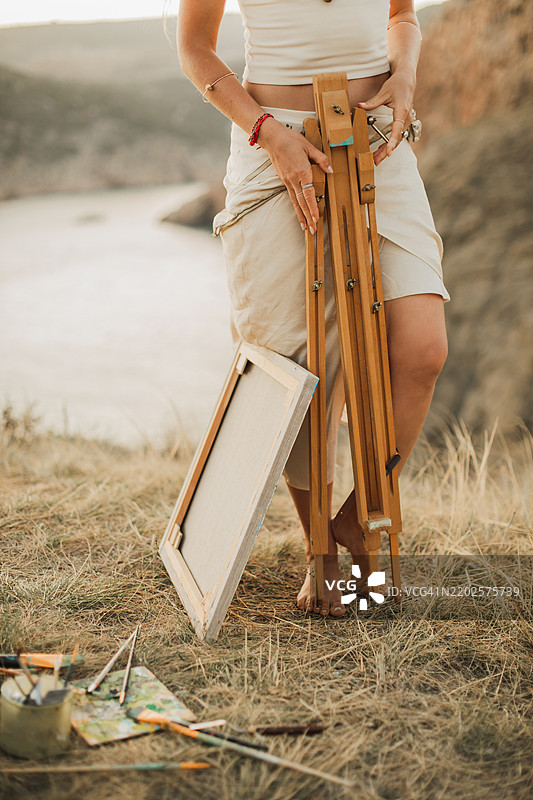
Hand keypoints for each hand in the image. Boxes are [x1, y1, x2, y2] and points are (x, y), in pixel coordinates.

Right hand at [257, 118, 331, 232]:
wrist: (273, 138)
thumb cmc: (291, 140)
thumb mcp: (309, 147)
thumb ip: (321, 160)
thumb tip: (330, 170)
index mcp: (302, 172)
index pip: (308, 194)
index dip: (313, 208)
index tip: (316, 218)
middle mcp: (294, 180)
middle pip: (302, 203)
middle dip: (308, 217)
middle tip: (313, 230)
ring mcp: (288, 181)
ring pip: (295, 202)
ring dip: (301, 216)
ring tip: (306, 227)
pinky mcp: (284, 180)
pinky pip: (291, 197)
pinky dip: (296, 207)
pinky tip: (299, 214)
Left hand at [358, 70, 414, 165]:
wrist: (407, 80)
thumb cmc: (397, 84)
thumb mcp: (384, 92)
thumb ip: (372, 101)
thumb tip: (360, 106)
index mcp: (402, 111)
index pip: (397, 130)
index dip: (392, 142)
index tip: (388, 151)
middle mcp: (406, 119)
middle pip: (396, 140)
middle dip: (386, 151)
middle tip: (375, 161)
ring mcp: (406, 122)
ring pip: (397, 140)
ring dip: (386, 150)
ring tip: (375, 160)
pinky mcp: (403, 123)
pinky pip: (396, 137)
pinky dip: (389, 144)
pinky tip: (381, 151)